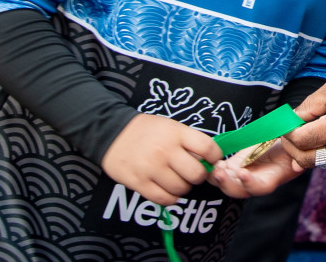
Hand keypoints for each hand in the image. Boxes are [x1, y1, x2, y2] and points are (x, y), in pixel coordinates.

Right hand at [100, 113, 221, 205]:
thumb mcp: (170, 126)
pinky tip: (167, 189)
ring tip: (176, 179)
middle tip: (191, 172)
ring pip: (181, 189)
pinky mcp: (139, 183)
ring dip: (183, 187)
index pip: (208, 148)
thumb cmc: (145, 130)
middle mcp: (165, 151)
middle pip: (196, 174)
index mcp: (176, 133)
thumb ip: (188, 141)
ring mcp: (151, 168)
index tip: (211, 160)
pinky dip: (170, 198)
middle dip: (198, 176)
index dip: (215, 157)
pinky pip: (164, 199)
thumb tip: (209, 160)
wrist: (111, 133)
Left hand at [209, 141, 303, 197]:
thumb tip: (296, 149)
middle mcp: (255, 181)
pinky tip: (210, 159)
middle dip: (226, 184)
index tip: (242, 173)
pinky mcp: (233, 166)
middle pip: (238, 191)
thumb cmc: (291, 143)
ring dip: (217, 177)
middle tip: (219, 172)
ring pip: (226, 183)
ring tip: (213, 165)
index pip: (260, 187)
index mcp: (272, 177)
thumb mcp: (294, 145)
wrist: (283, 141)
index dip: (250, 184)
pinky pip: (220, 171)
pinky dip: (213, 168)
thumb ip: (293, 148)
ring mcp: (242, 174)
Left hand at [276, 67, 325, 169]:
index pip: (300, 141)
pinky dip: (325, 151)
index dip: (287, 134)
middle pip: (307, 159)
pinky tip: (322, 138)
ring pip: (322, 161)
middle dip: (293, 149)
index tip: (282, 126)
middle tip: (287, 136)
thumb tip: (291, 119)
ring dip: (308, 152)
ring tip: (303, 137)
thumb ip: (309, 106)